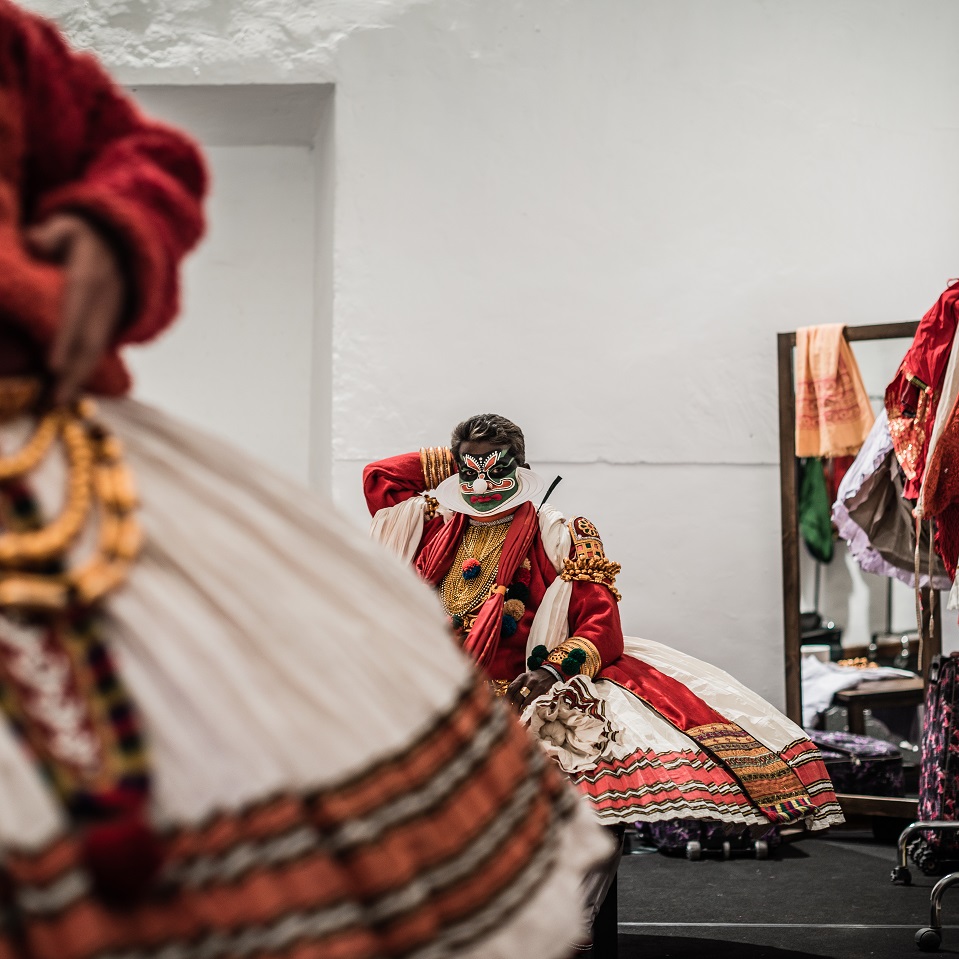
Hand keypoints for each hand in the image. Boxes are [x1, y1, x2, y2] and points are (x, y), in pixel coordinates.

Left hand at [26, 214, 125, 405]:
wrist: (124, 245)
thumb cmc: (85, 237)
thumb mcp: (68, 225)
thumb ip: (51, 234)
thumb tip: (34, 242)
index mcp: (92, 277)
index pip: (77, 310)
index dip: (65, 338)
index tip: (52, 364)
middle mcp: (105, 303)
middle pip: (89, 342)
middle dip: (72, 372)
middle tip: (53, 400)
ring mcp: (110, 317)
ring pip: (94, 353)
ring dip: (76, 380)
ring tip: (56, 403)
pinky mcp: (109, 328)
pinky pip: (96, 354)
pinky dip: (82, 375)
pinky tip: (66, 393)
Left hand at [506, 667, 556, 711]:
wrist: (549, 673)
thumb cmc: (536, 678)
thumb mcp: (526, 679)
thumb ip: (520, 687)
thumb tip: (512, 700)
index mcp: (521, 677)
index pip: (511, 688)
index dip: (506, 697)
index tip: (504, 705)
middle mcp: (526, 679)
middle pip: (515, 694)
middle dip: (511, 705)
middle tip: (509, 713)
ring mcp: (533, 684)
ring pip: (522, 698)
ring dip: (517, 707)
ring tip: (515, 715)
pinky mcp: (540, 689)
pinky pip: (530, 699)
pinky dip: (525, 706)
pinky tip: (523, 710)